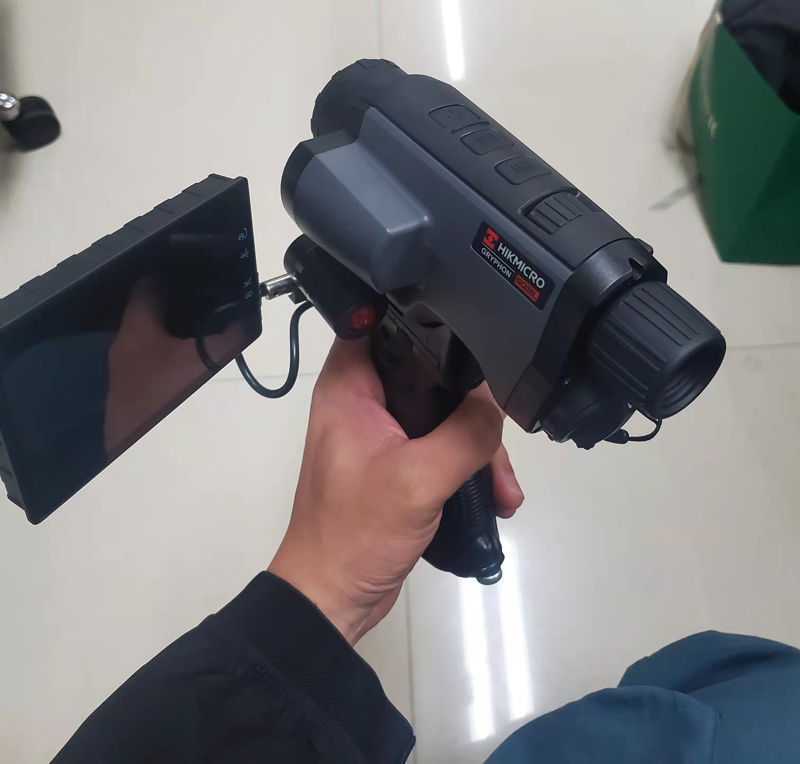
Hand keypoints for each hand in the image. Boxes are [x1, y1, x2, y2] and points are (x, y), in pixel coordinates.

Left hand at [269, 337, 523, 644]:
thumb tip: (499, 397)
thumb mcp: (418, 478)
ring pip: (443, 412)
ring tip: (504, 485)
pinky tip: (496, 494)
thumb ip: (465, 432)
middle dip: (472, 400)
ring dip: (479, 445)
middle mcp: (362, 399)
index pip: (382, 319)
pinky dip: (470, 467)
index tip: (472, 326)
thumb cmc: (357, 532)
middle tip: (500, 430)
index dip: (424, 313)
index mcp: (349, 386)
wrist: (335, 598)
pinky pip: (443, 446)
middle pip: (428, 370)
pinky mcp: (398, 462)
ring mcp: (382, 433)